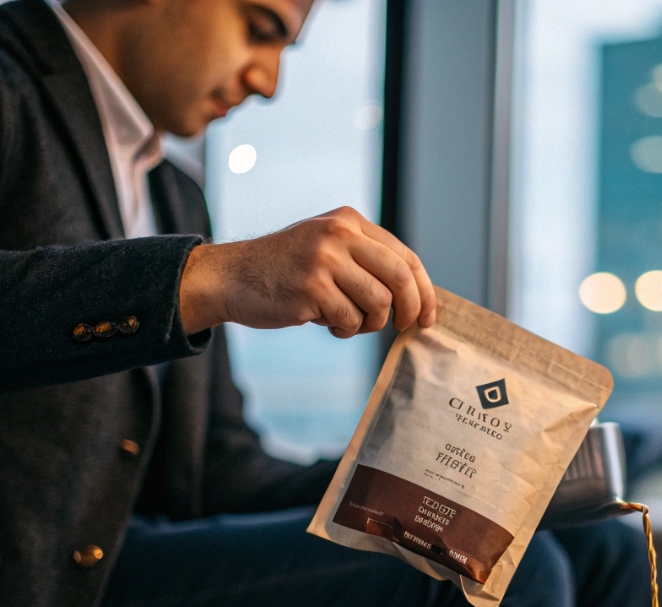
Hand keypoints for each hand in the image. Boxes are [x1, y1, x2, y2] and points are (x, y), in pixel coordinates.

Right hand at [178, 206, 435, 336]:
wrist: (231, 276)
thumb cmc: (286, 271)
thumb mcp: (328, 249)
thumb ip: (367, 261)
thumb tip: (417, 298)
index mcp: (349, 221)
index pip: (405, 256)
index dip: (425, 291)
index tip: (430, 317)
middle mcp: (339, 234)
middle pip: (400, 277)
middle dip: (411, 310)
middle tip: (405, 328)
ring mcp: (324, 258)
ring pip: (378, 302)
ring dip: (368, 323)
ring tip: (345, 319)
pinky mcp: (310, 286)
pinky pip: (349, 319)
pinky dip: (342, 329)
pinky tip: (322, 320)